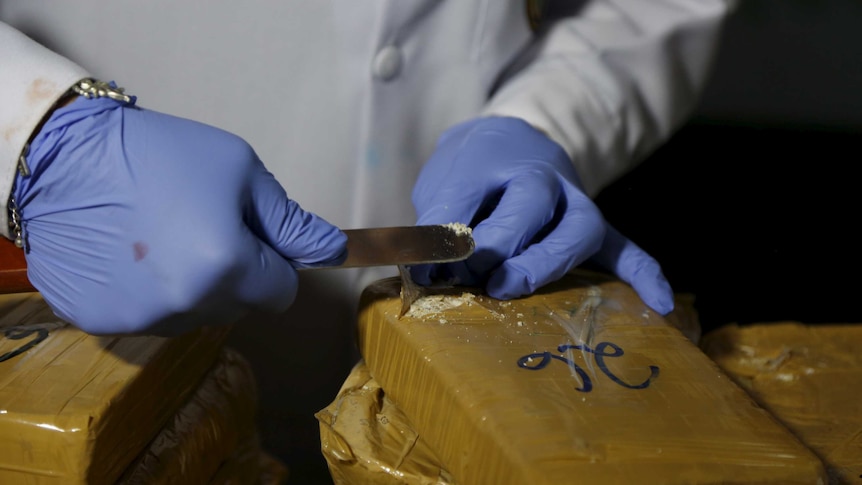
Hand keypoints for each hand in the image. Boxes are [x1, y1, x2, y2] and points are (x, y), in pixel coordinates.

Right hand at [14, 92, 345, 334]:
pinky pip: (150, 317)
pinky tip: (130, 254)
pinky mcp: (102, 323)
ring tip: (162, 238)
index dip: (273, 264)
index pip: (280, 293)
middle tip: (202, 227)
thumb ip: (290, 220)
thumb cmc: (161, 155)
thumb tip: (331, 249)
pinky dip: (149, 293)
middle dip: (235, 274)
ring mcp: (140, 320)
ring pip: (196, 316)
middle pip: (239, 307)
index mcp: (227, 268)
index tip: (252, 237)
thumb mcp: (240, 171)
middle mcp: (186, 305)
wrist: (64, 157)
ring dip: (193, 287)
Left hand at [410, 116, 672, 314]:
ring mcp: (574, 203)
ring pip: (577, 229)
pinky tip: (659, 302)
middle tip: (474, 271)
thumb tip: (427, 270)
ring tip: (511, 286)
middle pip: (528, 205)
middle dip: (497, 242)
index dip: (443, 236)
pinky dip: (642, 273)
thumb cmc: (475, 170)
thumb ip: (436, 221)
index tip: (423, 269)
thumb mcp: (444, 181)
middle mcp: (543, 178)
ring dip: (545, 262)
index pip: (468, 195)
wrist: (516, 140)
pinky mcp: (596, 227)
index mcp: (496, 159)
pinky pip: (625, 248)